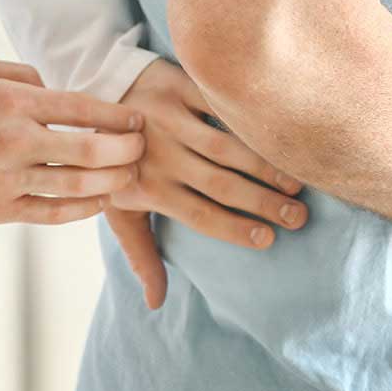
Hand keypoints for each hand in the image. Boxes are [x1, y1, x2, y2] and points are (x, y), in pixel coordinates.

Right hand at [0, 57, 143, 224]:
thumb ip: (23, 74)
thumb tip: (59, 86)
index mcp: (11, 103)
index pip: (81, 108)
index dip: (117, 115)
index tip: (136, 119)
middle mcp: (15, 142)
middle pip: (90, 150)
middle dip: (126, 149)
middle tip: (141, 147)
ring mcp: (9, 180)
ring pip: (78, 185)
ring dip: (113, 181)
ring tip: (129, 175)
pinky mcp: (1, 210)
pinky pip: (55, 212)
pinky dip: (85, 207)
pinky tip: (101, 199)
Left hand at [105, 60, 307, 308]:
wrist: (94, 93)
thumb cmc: (116, 162)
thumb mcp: (119, 210)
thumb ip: (141, 254)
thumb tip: (155, 304)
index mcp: (148, 188)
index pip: (199, 215)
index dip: (235, 229)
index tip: (268, 240)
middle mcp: (159, 155)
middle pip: (220, 184)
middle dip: (262, 203)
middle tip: (298, 217)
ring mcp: (170, 119)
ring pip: (224, 147)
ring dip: (264, 165)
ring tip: (296, 183)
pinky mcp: (178, 86)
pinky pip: (219, 105)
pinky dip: (248, 121)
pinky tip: (278, 136)